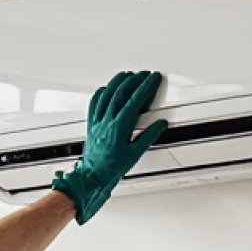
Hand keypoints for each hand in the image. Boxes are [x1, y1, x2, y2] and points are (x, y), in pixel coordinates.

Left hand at [50, 70, 167, 224]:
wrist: (92, 176)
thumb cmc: (112, 168)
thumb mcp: (135, 154)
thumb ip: (148, 136)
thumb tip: (160, 124)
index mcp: (120, 126)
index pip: (135, 100)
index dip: (146, 86)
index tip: (154, 78)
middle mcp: (108, 120)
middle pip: (122, 92)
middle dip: (135, 80)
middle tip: (145, 75)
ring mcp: (98, 121)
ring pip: (107, 94)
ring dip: (119, 82)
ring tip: (128, 75)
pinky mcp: (91, 124)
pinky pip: (94, 103)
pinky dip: (101, 93)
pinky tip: (105, 88)